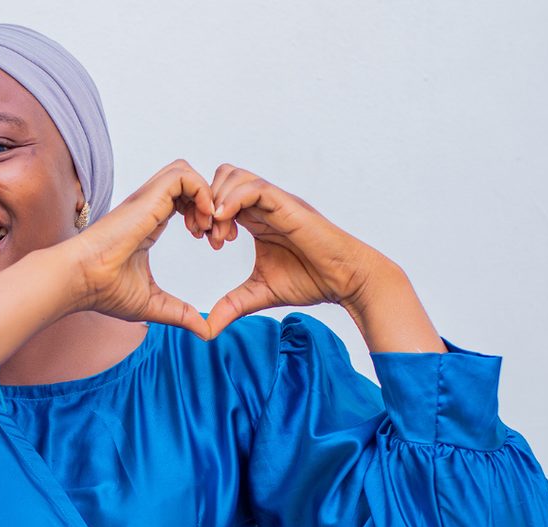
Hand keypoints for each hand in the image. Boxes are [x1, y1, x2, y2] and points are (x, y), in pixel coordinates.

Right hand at [65, 159, 214, 339]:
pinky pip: (184, 176)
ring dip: (206, 196)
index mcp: (150, 223)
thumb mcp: (154, 304)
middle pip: (187, 182)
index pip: (183, 201)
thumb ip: (181, 314)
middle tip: (214, 235)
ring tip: (208, 227)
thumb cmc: (104, 291)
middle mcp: (149, 207)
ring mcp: (147, 200)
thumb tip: (205, 332)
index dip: (204, 216)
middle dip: (211, 203)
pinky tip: (201, 222)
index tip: (210, 243)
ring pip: (186, 172)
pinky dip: (201, 193)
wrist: (81, 280)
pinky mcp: (148, 198)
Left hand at [194, 164, 392, 337]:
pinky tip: (225, 224)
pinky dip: (233, 200)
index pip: (219, 196)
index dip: (203, 213)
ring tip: (218, 235)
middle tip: (205, 234)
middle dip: (205, 202)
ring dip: (217, 201)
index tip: (202, 238)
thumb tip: (206, 329)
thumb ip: (231, 306)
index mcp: (255, 219)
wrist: (345, 280)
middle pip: (222, 177)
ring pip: (234, 176)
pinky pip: (254, 188)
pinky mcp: (287, 205)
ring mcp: (275, 202)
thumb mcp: (259, 293)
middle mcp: (263, 205)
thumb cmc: (310, 280)